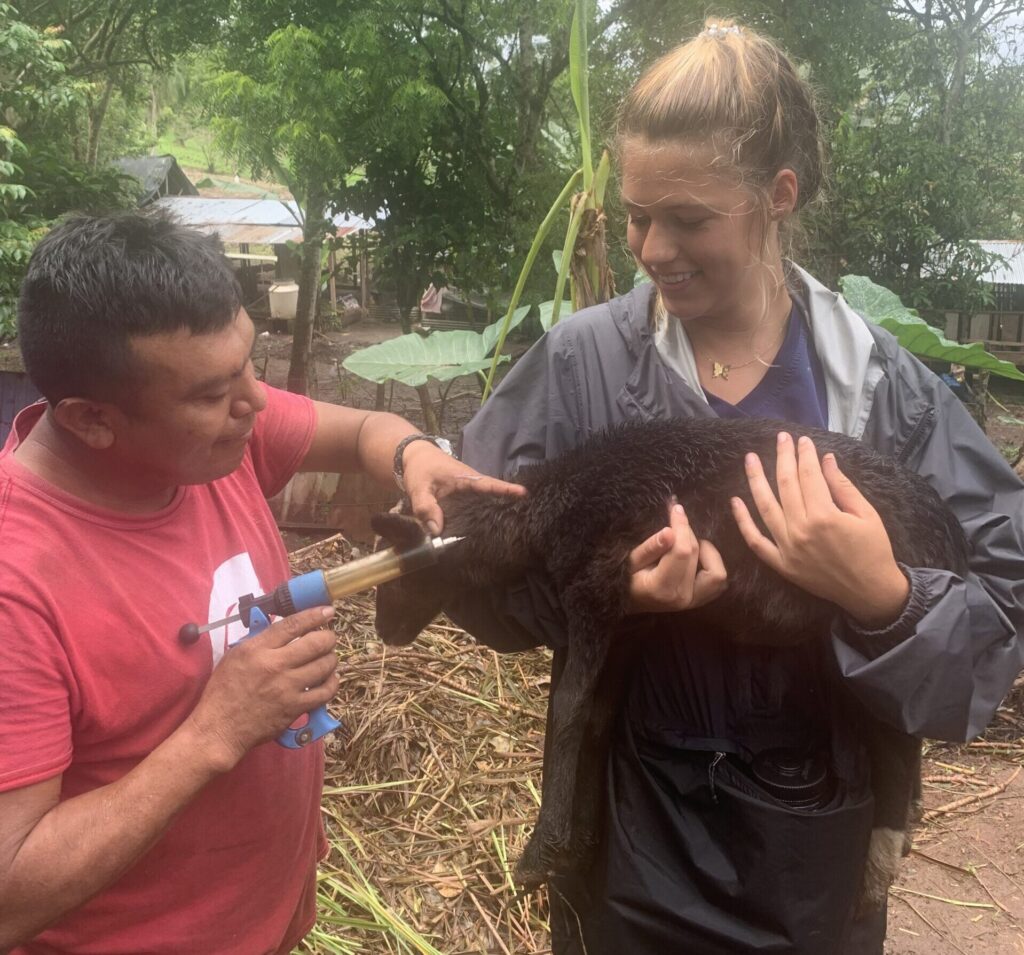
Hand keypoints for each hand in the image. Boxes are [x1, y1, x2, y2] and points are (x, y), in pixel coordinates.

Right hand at [187, 606, 339, 770]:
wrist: (220, 727)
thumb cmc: (223, 691)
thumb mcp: (235, 656)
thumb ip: (260, 640)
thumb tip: (283, 627)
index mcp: (258, 649)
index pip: (293, 625)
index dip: (315, 615)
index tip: (327, 611)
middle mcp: (275, 665)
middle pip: (316, 643)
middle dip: (328, 638)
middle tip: (327, 639)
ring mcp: (288, 687)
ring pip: (325, 665)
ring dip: (330, 659)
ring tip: (327, 658)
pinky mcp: (295, 707)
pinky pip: (325, 692)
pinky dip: (332, 682)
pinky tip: (329, 679)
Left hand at [401, 441, 525, 534]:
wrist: (414, 457)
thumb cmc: (420, 469)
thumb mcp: (419, 488)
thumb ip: (425, 507)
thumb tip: (436, 531)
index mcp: (466, 478)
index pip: (489, 484)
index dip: (506, 490)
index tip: (524, 493)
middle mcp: (472, 485)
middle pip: (493, 497)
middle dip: (507, 506)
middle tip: (522, 522)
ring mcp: (469, 491)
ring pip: (484, 503)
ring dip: (495, 512)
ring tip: (510, 530)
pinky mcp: (463, 498)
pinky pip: (475, 507)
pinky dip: (480, 516)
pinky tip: (484, 530)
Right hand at [627, 499, 727, 612]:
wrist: (632, 602)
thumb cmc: (627, 580)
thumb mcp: (631, 561)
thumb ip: (650, 547)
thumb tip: (670, 531)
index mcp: (662, 589)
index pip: (682, 551)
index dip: (681, 526)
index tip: (675, 508)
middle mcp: (683, 598)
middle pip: (696, 554)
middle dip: (687, 532)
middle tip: (674, 523)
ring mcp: (695, 601)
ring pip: (717, 572)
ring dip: (707, 552)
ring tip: (688, 543)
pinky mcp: (702, 600)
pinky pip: (718, 580)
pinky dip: (713, 564)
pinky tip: (697, 555)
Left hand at [731, 432, 909, 627]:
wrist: (870, 592)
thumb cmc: (874, 550)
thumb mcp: (867, 514)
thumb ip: (843, 486)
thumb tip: (826, 459)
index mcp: (825, 516)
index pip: (808, 476)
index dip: (804, 455)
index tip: (802, 440)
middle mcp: (801, 530)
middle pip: (785, 486)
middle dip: (782, 458)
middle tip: (780, 438)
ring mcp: (787, 548)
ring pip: (765, 507)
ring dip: (755, 480)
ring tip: (749, 459)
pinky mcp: (781, 564)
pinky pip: (756, 541)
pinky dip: (743, 522)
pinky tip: (735, 501)